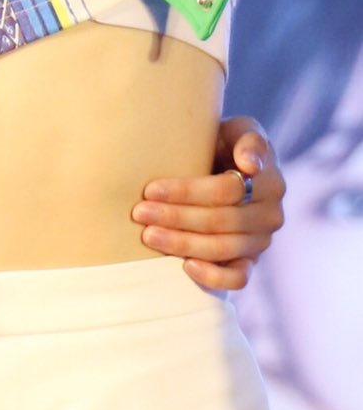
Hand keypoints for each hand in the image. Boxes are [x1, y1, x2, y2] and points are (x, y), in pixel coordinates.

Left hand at [132, 115, 283, 291]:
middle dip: (176, 217)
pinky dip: (213, 276)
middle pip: (221, 221)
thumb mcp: (236, 130)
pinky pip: (238, 278)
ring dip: (183, 244)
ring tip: (149, 235)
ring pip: (223, 249)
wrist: (222, 166)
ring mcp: (261, 241)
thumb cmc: (223, 144)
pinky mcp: (250, 262)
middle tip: (140, 212)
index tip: (150, 189)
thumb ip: (248, 139)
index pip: (226, 191)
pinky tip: (186, 266)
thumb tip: (250, 165)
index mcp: (270, 181)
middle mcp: (270, 214)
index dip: (187, 191)